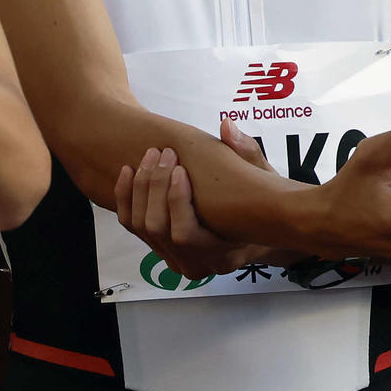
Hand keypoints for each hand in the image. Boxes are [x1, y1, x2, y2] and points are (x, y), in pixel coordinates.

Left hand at [115, 118, 291, 279]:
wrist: (260, 227)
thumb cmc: (263, 201)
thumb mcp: (262, 178)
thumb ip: (247, 152)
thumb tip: (227, 125)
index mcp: (223, 255)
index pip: (184, 235)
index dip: (176, 200)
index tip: (180, 168)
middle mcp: (195, 265)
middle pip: (157, 228)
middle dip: (155, 186)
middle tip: (163, 153)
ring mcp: (176, 260)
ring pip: (141, 226)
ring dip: (140, 188)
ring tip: (150, 157)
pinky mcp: (162, 249)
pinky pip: (134, 226)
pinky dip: (127, 198)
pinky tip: (129, 171)